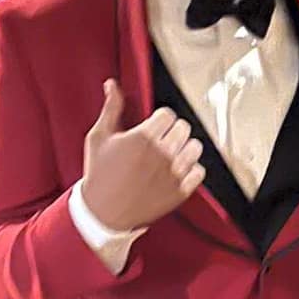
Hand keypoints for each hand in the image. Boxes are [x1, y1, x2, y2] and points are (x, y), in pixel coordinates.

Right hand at [80, 83, 203, 231]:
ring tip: (171, 154)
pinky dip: (191, 170)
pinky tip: (177, 171)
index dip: (159, 119)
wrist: (103, 213)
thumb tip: (112, 85)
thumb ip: (111, 108)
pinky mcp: (180, 191)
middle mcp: (162, 154)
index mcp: (143, 137)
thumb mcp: (99, 137)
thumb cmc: (99, 175)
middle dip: (172, 131)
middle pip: (183, 128)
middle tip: (161, 141)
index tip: (152, 127)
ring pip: (195, 147)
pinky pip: (199, 172)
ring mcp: (173, 173)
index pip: (168, 114)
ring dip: (185, 148)